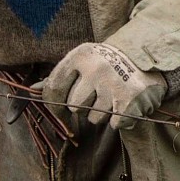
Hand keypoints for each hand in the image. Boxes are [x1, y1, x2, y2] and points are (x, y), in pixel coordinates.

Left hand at [40, 42, 170, 130]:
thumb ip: (60, 76)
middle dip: (83, 105)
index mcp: (81, 56)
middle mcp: (96, 69)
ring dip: (102, 113)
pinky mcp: (129, 102)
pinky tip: (124, 104)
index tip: (57, 109)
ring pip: (93, 118)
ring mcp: (114, 85)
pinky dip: (119, 119)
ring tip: (113, 97)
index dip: (53, 102)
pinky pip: (113, 124)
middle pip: (74, 106)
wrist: (146, 58)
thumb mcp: (84, 60)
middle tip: (96, 94)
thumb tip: (32, 90)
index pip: (54, 87)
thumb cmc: (107, 62)